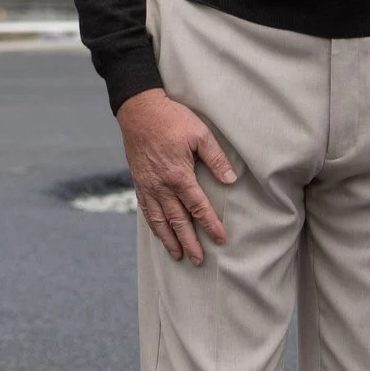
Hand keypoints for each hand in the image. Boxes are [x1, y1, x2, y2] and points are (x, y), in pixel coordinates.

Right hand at [116, 89, 236, 264]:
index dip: (210, 225)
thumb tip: (231, 180)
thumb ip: (216, 158)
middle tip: (198, 260)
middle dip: (189, 242)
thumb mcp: (199, 133)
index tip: (220, 239)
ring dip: (169, 240)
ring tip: (178, 255)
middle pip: (177, 221)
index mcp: (179, 175)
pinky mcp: (139, 182)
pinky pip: (146, 210)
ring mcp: (147, 185)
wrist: (139, 110)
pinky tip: (159, 232)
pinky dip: (153, 225)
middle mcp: (161, 185)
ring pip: (159, 220)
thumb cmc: (171, 119)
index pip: (198, 207)